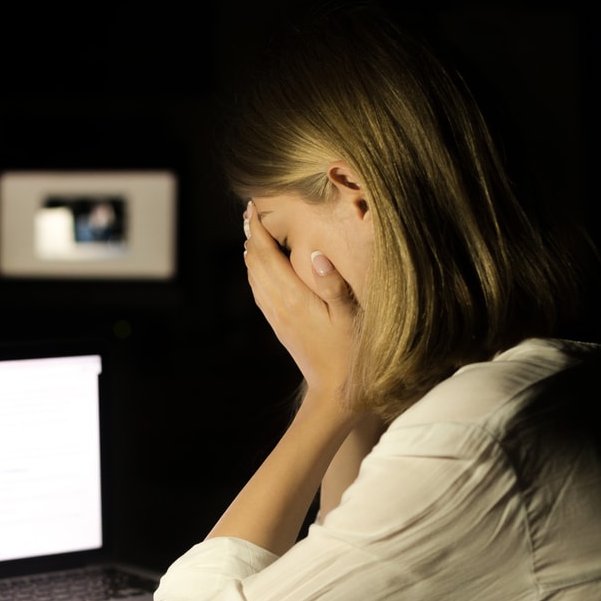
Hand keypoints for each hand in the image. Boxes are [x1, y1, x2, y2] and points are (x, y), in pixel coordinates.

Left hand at [242, 201, 358, 400]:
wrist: (335, 392)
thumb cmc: (351, 354)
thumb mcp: (351, 318)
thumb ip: (334, 285)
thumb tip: (317, 254)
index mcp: (294, 299)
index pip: (267, 256)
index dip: (258, 230)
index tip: (252, 208)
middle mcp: (279, 306)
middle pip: (255, 264)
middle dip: (250, 236)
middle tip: (249, 212)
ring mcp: (277, 318)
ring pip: (254, 278)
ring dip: (251, 253)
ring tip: (251, 234)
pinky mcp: (280, 327)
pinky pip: (259, 293)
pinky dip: (255, 273)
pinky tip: (259, 269)